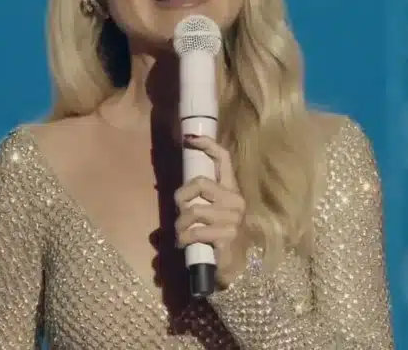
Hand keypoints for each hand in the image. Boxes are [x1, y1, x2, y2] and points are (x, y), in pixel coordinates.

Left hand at [174, 135, 248, 288]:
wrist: (234, 268)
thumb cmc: (217, 238)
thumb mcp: (210, 214)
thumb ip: (197, 200)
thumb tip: (172, 193)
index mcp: (231, 189)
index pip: (223, 159)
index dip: (206, 144)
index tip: (188, 138)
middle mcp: (235, 200)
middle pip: (200, 183)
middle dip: (181, 196)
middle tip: (179, 211)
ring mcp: (233, 219)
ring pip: (194, 211)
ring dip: (180, 224)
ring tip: (180, 234)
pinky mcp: (227, 237)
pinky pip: (196, 232)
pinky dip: (184, 239)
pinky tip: (184, 243)